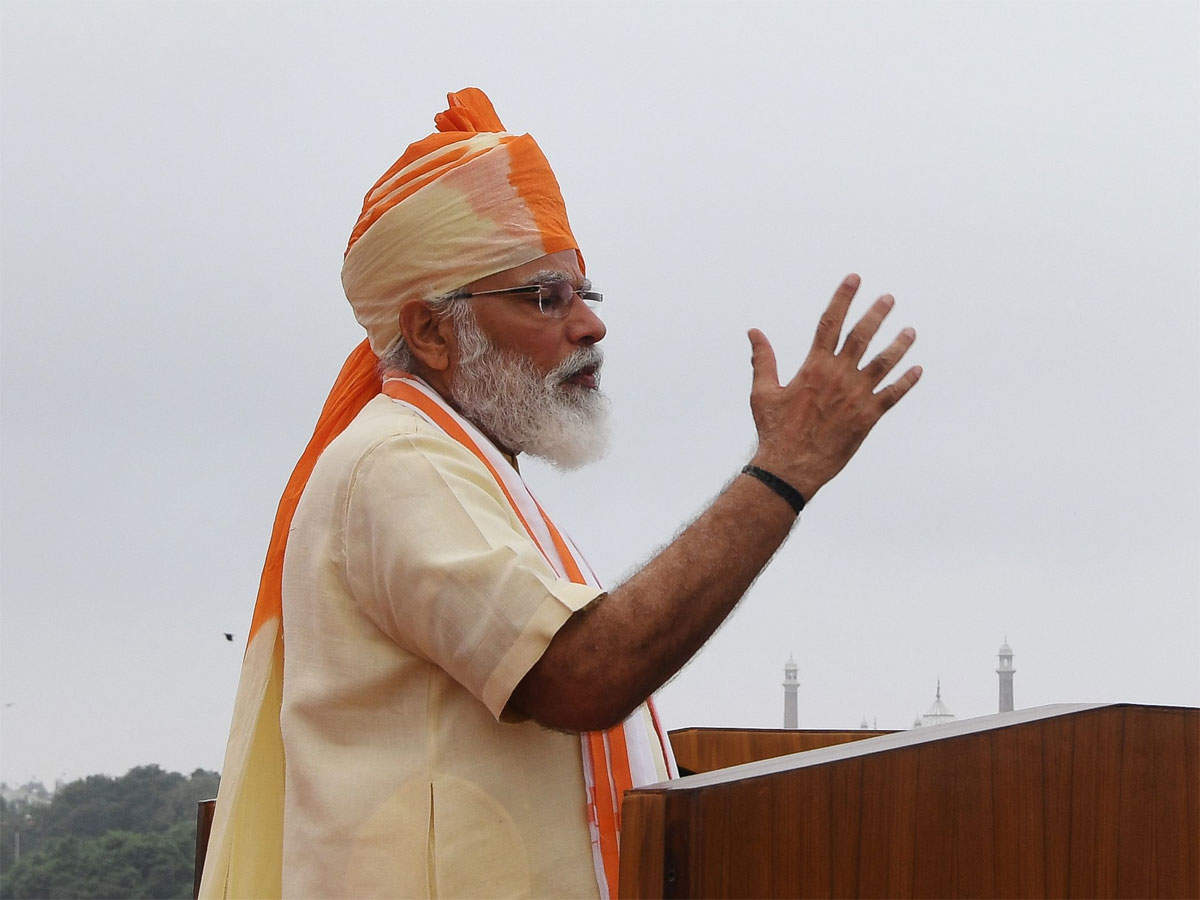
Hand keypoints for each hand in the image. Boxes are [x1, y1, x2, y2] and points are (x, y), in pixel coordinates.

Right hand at [747, 273, 920, 500]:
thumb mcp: (763, 392)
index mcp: (813, 366)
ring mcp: (856, 396)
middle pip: (863, 336)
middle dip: (877, 313)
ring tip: (910, 331)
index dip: (843, 298)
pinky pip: (893, 394)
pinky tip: (917, 369)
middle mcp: (839, 376)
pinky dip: (907, 381)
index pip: (830, 322)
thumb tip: (754, 331)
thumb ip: (763, 359)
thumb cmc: (774, 430)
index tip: (855, 279)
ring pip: (885, 362)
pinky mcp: (868, 417)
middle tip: (889, 298)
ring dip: (900, 344)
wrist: (791, 466)